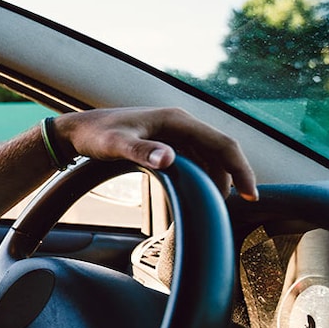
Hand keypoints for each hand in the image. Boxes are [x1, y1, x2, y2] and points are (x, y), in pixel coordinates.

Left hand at [54, 107, 257, 200]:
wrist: (77, 130)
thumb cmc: (96, 135)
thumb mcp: (116, 145)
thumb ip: (141, 151)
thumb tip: (169, 159)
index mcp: (177, 120)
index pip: (223, 143)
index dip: (240, 168)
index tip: (251, 194)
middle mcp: (180, 123)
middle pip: (220, 150)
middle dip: (232, 177)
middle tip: (236, 207)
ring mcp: (174, 132)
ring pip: (208, 156)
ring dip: (217, 178)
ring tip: (216, 205)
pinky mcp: (166, 141)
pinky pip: (194, 159)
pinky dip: (202, 176)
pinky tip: (199, 193)